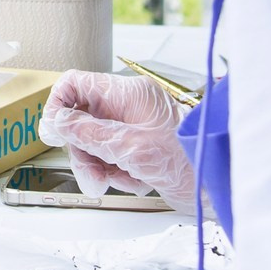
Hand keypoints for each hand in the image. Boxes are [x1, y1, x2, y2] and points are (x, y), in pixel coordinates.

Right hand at [39, 70, 194, 208]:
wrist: (218, 185)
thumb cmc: (190, 161)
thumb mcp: (132, 147)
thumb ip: (90, 134)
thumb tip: (59, 122)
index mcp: (129, 94)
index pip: (77, 84)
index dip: (59, 105)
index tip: (53, 131)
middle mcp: (129, 108)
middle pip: (81, 120)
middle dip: (82, 150)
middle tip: (91, 173)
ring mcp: (133, 129)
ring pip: (93, 143)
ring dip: (99, 166)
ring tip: (115, 180)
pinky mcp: (138, 149)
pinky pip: (110, 159)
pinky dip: (117, 174)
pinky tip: (136, 180)